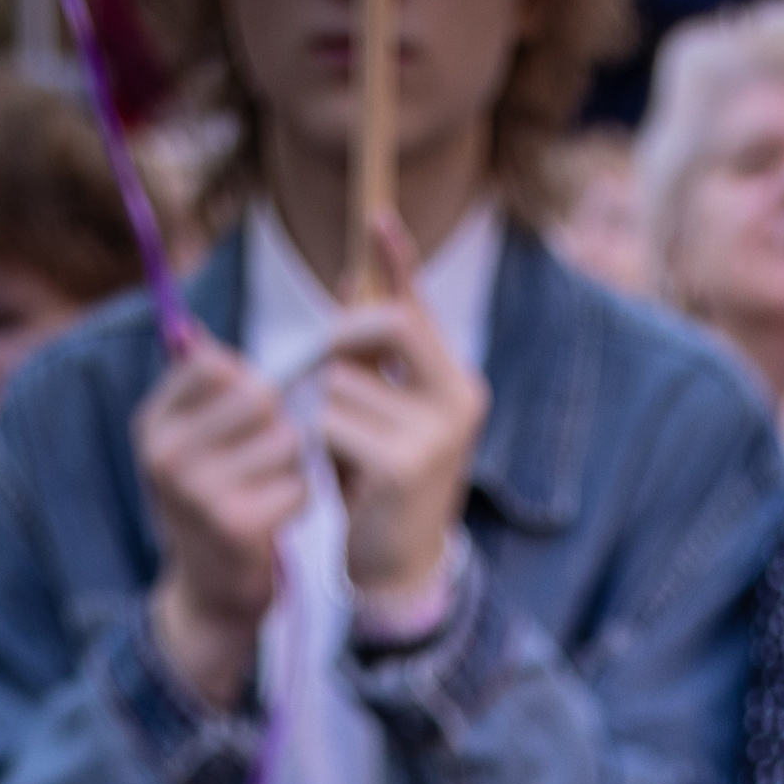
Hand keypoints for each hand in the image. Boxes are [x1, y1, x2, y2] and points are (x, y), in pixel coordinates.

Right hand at [137, 328, 306, 707]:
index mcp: (153, 424)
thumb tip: (189, 325)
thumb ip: (197, 388)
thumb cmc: (211, 507)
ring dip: (295, 466)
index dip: (249, 384)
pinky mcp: (237, 526)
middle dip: (278, 425)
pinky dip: (300, 501)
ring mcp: (198, 491)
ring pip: (287, 440)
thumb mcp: (188, 445)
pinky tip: (278, 519)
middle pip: (259, 396)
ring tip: (270, 491)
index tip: (248, 420)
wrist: (209, 597)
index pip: (215, 363)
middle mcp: (167, 454)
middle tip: (266, 461)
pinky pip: (300, 486)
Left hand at [324, 216, 489, 612]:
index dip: (397, 261)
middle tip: (331, 380)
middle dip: (345, 340)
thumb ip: (371, 352)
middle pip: (386, 324)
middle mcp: (458, 399)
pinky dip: (326, 445)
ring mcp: (437, 433)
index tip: (378, 216)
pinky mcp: (405, 464)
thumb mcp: (380, 411)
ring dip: (328, 413)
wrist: (399, 568)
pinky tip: (345, 476)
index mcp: (456, 382)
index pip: (419, 306)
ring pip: (343, 379)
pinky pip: (335, 421)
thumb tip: (352, 275)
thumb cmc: (384, 484)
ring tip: (348, 454)